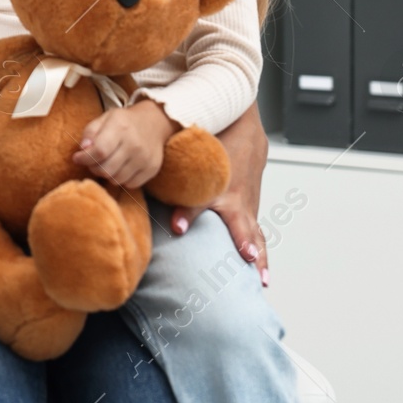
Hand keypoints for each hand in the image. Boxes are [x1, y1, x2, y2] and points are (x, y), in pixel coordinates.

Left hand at [72, 100, 177, 189]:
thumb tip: (82, 150)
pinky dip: (121, 179)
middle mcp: (134, 144)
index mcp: (120, 128)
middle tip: (92, 162)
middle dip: (93, 168)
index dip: (84, 158)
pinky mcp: (152, 169)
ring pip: (116, 179)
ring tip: (106, 164)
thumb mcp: (104, 118)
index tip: (77, 158)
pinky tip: (120, 168)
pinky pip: (130, 184)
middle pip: (106, 169)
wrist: (154, 122)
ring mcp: (145, 158)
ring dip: (107, 174)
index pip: (99, 151)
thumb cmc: (124, 121)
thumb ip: (90, 132)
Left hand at [168, 102, 269, 285]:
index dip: (185, 212)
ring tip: (262, 278)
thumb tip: (139, 184)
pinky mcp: (251, 205)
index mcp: (215, 181)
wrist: (243, 125)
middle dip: (244, 242)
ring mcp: (247, 201)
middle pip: (240, 222)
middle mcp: (235, 195)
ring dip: (259, 255)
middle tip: (246, 259)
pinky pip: (257, 230)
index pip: (197, 199)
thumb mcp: (190, 153)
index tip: (176, 228)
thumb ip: (170, 172)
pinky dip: (260, 249)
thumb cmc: (212, 141)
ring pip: (255, 232)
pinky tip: (260, 269)